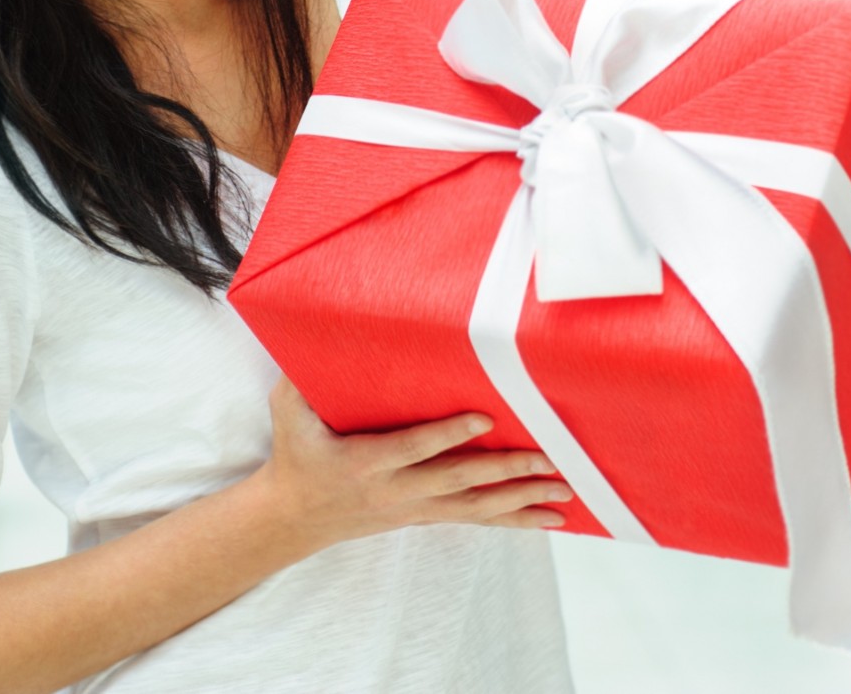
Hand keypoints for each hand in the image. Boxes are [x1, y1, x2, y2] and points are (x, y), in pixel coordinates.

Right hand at [251, 376, 569, 552]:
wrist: (296, 516)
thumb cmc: (297, 455)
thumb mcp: (288, 415)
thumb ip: (298, 381)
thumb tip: (312, 332)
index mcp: (365, 463)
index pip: (413, 449)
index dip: (447, 435)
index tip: (484, 417)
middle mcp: (396, 490)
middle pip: (458, 482)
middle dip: (505, 471)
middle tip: (548, 461)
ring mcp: (414, 507)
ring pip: (474, 508)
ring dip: (520, 500)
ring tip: (561, 491)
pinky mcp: (425, 515)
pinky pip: (475, 519)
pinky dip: (514, 519)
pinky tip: (548, 517)